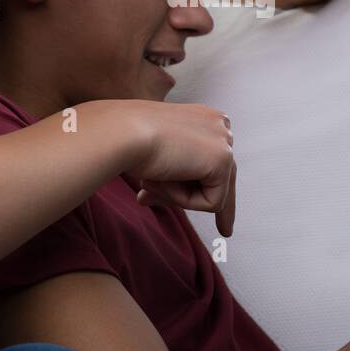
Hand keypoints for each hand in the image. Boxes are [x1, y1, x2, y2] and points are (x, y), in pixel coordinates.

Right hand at [121, 101, 236, 236]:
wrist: (123, 132)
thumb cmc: (128, 141)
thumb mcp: (156, 158)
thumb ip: (170, 174)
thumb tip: (163, 195)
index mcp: (203, 118)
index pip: (211, 161)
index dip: (201, 187)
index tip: (207, 207)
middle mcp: (219, 124)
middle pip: (223, 177)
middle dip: (211, 202)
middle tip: (226, 233)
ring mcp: (224, 141)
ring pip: (213, 191)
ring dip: (178, 196)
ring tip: (149, 180)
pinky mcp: (223, 160)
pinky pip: (211, 202)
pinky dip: (184, 200)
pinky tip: (164, 178)